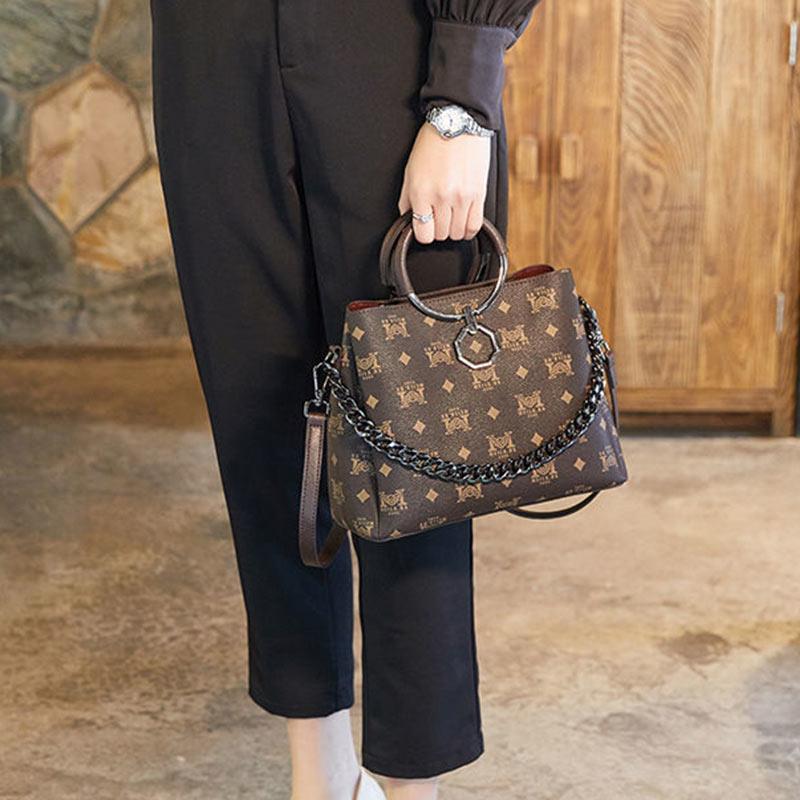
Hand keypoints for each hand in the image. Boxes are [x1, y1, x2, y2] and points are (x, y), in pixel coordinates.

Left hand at [397, 122, 490, 243]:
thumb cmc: (432, 144)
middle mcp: (441, 197)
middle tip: (438, 217)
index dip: (424, 233)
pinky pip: (474, 226)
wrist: (458, 121)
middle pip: (441, 235)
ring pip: (457, 233)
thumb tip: (408, 220)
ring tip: (451, 217)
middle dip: (438, 229)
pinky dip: (468, 229)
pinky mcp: (478, 194)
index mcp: (421, 192)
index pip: (423, 234)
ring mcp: (461, 197)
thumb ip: (406, 199)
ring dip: (453, 229)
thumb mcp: (410, 170)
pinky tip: (464, 222)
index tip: (426, 226)